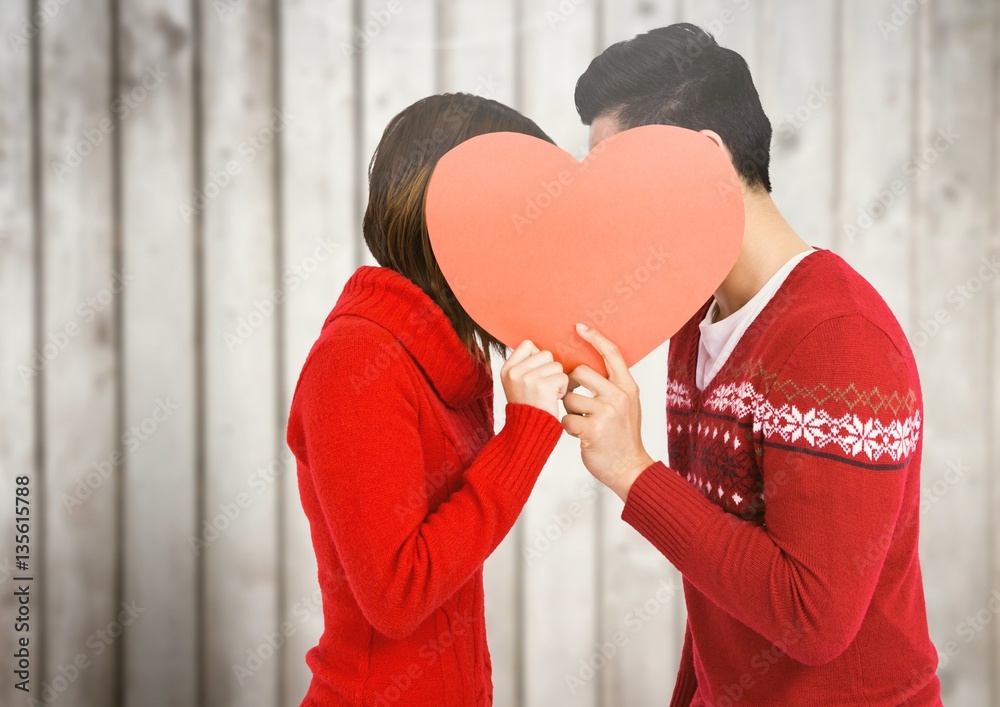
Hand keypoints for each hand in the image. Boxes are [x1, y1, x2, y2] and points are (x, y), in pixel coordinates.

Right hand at [500, 340, 569, 418]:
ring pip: (557, 365)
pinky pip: (563, 377)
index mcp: (507, 369)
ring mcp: (528, 378)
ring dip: (557, 380)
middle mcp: (515, 372)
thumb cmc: (528, 406)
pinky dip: (562, 389)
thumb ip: (525, 365)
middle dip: (549, 370)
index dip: (537, 358)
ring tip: (547, 394)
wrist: (528, 431)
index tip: (535, 373)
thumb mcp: (516, 383)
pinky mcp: (543, 386)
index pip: (528, 345)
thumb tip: (544, 350)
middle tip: (542, 387)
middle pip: (546, 354)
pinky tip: (552, 399)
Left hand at [561, 324, 654, 501]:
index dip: (595, 338)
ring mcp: (606, 412)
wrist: (629, 468)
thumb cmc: (623, 436)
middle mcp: (619, 395)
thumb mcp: (627, 405)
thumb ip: (613, 385)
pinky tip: (579, 434)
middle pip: (579, 372)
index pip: (611, 354)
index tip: (579, 327)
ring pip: (569, 397)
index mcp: (628, 386)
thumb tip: (588, 365)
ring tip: (580, 421)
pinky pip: (566, 418)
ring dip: (568, 409)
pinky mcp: (593, 429)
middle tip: (574, 399)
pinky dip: (567, 427)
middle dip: (569, 385)